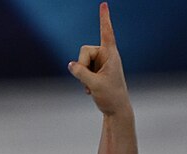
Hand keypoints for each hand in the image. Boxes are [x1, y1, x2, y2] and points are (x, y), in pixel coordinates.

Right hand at [67, 3, 131, 117]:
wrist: (116, 109)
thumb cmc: (110, 96)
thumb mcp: (94, 84)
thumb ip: (80, 73)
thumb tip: (70, 64)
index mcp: (111, 54)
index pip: (106, 32)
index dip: (104, 18)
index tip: (103, 4)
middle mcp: (106, 55)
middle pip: (84, 51)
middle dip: (82, 66)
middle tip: (89, 81)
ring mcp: (100, 63)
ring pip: (81, 61)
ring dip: (83, 75)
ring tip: (92, 86)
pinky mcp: (96, 70)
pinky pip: (82, 70)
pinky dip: (84, 80)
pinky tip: (91, 89)